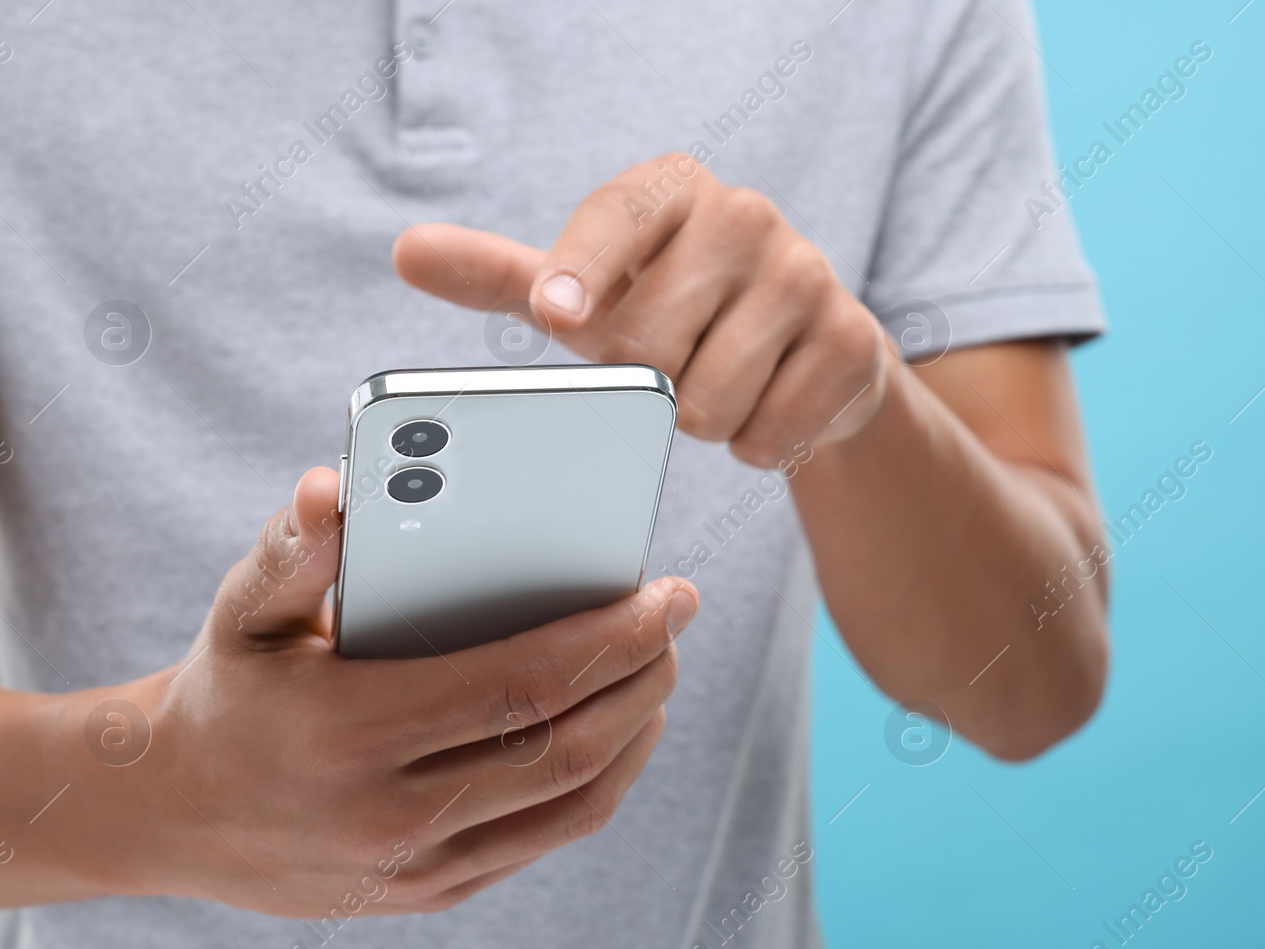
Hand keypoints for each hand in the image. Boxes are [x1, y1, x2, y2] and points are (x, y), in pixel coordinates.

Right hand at [78, 468, 696, 917]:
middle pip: (563, 747)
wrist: (174, 811)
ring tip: (657, 670)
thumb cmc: (230, 687)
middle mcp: (388, 815)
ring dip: (635, 732)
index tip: (670, 593)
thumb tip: (335, 487)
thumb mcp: (245, 609)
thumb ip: (296, 548)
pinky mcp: (431, 893)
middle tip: (677, 622)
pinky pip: (544, 839)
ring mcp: (414, 868)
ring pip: (570, 804)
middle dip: (641, 678)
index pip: (519, 685)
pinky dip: (599, 783)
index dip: (609, 638)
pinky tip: (616, 729)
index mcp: (349, 732)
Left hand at [393, 153, 892, 467]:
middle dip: (646, 381)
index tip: (558, 317)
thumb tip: (409, 251)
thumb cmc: (676, 310)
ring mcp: (809, 277)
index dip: (583, 273)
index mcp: (673, 190)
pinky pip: (769, 433)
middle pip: (652, 341)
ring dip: (700, 420)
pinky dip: (755, 442)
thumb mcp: (591, 290)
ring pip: (708, 401)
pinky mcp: (855, 343)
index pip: (618, 221)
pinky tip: (766, 404)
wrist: (808, 344)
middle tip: (668, 364)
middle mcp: (746, 216)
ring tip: (716, 383)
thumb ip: (506, 275)